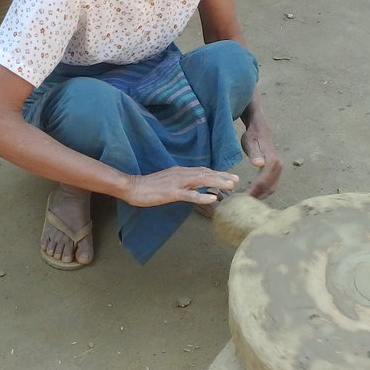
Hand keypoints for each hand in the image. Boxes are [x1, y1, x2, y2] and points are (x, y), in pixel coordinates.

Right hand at [121, 166, 237, 208]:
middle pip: (205, 173)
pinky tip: (213, 198)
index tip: (229, 176)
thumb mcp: (168, 182)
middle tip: (236, 179)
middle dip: (222, 176)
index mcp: (181, 171)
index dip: (217, 173)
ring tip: (230, 186)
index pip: (202, 171)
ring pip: (201, 181)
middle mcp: (181, 174)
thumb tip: (195, 188)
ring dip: (217, 183)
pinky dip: (202, 196)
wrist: (132, 186)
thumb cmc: (149, 186)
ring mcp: (177, 183)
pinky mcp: (171, 193)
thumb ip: (182, 183)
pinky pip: (189, 195)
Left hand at [241, 115, 280, 198]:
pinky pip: (271, 185)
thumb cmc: (253, 135)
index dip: (253, 192)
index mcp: (272, 161)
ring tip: (248, 202)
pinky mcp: (275, 171)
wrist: (260, 129)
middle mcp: (278, 167)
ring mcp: (278, 169)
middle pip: (268, 187)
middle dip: (257, 197)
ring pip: (271, 188)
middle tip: (244, 205)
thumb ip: (254, 153)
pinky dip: (263, 192)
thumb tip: (259, 164)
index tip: (243, 199)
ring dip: (261, 196)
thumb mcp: (250, 142)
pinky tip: (254, 195)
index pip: (263, 182)